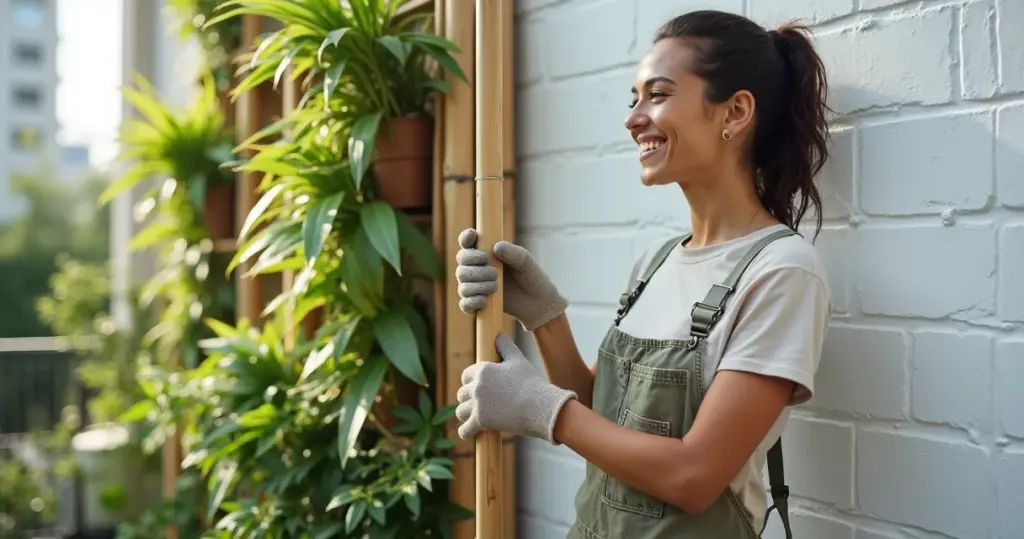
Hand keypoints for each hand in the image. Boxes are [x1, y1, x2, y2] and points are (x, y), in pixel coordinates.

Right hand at [455, 228, 568, 330]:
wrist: (538, 301)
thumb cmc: (530, 275)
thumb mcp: (525, 260)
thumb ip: (512, 252)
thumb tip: (496, 247)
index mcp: (484, 252)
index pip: (467, 242)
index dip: (466, 238)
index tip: (473, 236)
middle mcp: (475, 268)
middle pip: (461, 262)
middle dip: (475, 266)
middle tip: (495, 272)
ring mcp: (474, 286)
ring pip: (463, 284)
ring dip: (477, 285)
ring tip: (495, 287)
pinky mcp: (476, 304)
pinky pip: (465, 304)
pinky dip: (472, 302)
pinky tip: (484, 301)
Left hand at [455, 333, 576, 442]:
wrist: (541, 406)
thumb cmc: (532, 383)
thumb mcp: (519, 360)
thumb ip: (506, 347)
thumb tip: (499, 335)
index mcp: (483, 369)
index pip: (466, 375)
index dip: (471, 381)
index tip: (478, 387)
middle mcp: (477, 386)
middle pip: (462, 393)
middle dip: (468, 398)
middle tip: (478, 404)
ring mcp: (478, 404)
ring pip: (461, 411)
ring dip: (466, 415)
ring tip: (472, 418)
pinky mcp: (481, 422)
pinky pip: (465, 429)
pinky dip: (466, 432)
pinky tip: (469, 432)